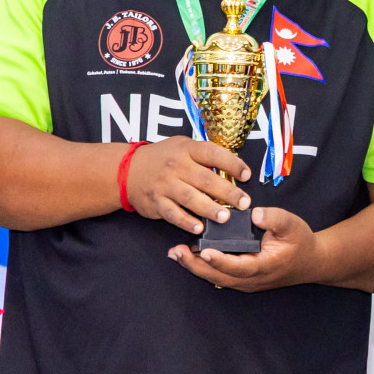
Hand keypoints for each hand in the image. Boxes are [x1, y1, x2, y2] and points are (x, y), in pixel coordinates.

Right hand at [126, 137, 251, 235]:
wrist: (127, 170)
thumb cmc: (164, 158)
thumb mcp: (183, 146)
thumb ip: (205, 155)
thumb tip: (234, 169)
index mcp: (187, 149)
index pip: (214, 154)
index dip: (233, 164)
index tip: (247, 175)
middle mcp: (176, 166)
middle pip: (205, 180)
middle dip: (228, 193)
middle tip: (244, 203)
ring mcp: (165, 185)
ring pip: (190, 198)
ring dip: (209, 209)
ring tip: (225, 218)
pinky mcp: (155, 202)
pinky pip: (173, 214)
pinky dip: (186, 221)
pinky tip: (199, 228)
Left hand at [167, 206, 318, 291]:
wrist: (311, 262)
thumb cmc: (301, 242)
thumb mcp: (292, 225)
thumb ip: (274, 218)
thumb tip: (254, 214)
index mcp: (264, 266)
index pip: (238, 267)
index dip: (220, 260)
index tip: (205, 251)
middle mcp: (252, 279)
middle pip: (219, 276)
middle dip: (196, 264)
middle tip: (176, 252)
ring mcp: (246, 282)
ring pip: (216, 278)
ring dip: (196, 266)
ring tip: (176, 254)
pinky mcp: (242, 279)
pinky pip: (219, 276)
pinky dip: (204, 267)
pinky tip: (191, 256)